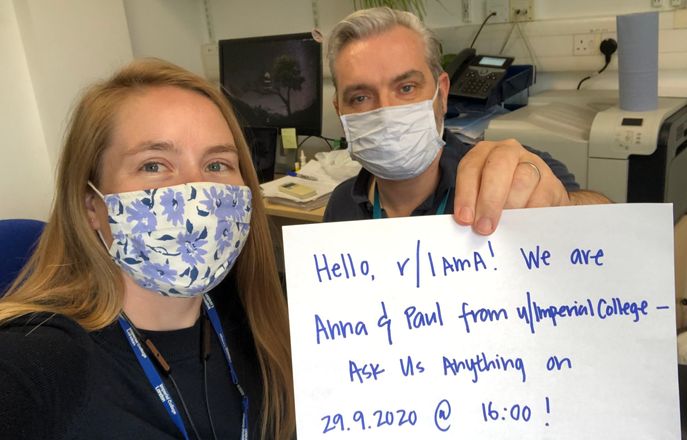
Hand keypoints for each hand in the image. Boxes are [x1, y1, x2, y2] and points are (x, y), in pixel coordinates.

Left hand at [453, 139, 570, 234]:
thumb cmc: (501, 197)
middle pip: (496, 169)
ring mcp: (532, 163)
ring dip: (511, 207)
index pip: (470, 168)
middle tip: (484, 227)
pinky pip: (541, 197)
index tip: (464, 219)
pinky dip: (531, 213)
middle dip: (489, 201)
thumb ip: (473, 207)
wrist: (535, 199)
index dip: (465, 194)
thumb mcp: (480, 196)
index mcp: (483, 154)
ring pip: (521, 180)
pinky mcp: (551, 181)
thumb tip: (467, 226)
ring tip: (505, 227)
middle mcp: (507, 152)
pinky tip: (525, 225)